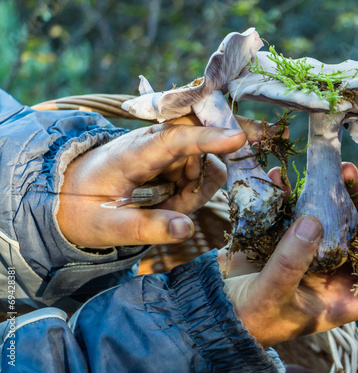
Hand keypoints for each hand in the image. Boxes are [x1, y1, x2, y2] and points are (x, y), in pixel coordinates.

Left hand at [57, 115, 274, 247]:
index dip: (208, 137)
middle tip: (267, 137)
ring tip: (172, 208)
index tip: (240, 137)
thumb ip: (147, 228)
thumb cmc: (82, 208)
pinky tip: (175, 204)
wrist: (68, 195)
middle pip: (202, 136)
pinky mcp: (170, 160)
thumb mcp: (107, 227)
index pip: (175, 139)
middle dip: (230, 141)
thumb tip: (186, 229)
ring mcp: (163, 151)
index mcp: (131, 153)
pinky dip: (196, 189)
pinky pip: (198, 172)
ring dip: (201, 186)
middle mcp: (152, 144)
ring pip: (204, 161)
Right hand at [221, 164, 357, 347]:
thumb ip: (290, 264)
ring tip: (338, 168)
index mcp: (343, 297)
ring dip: (340, 191)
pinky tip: (280, 176)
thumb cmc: (250, 315)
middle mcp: (336, 271)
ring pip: (340, 217)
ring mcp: (315, 250)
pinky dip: (292, 189)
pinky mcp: (291, 233)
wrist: (220, 302)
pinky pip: (300, 207)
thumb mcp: (272, 296)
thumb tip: (313, 222)